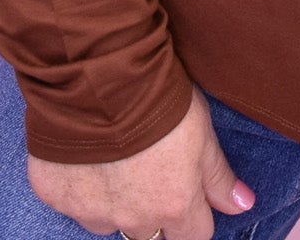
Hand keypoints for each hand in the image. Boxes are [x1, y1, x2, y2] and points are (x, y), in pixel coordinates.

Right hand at [27, 84, 257, 239]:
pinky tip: (84, 150)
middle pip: (150, 232)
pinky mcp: (56, 196)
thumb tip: (243, 206)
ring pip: (108, 220)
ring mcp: (91, 212)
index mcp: (173, 207)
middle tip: (148, 165)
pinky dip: (79, 182)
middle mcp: (132, 220)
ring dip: (114, 199)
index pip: (195, 234)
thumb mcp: (202, 133)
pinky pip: (72, 200)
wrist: (99, 77)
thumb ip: (219, 177)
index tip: (188, 187)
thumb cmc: (158, 100)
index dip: (194, 211)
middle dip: (152, 207)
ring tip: (115, 156)